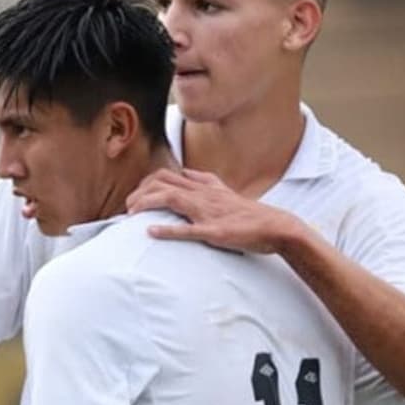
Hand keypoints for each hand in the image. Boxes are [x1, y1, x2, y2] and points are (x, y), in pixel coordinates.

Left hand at [125, 168, 302, 253]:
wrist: (276, 226)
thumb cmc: (250, 214)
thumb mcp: (224, 191)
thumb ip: (204, 182)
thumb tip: (186, 173)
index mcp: (205, 186)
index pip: (167, 175)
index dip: (146, 183)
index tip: (135, 196)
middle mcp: (204, 194)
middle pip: (163, 181)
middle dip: (140, 192)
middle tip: (128, 207)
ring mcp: (208, 212)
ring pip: (171, 198)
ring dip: (147, 204)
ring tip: (131, 214)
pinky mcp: (215, 231)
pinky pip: (188, 229)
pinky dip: (167, 230)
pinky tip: (151, 232)